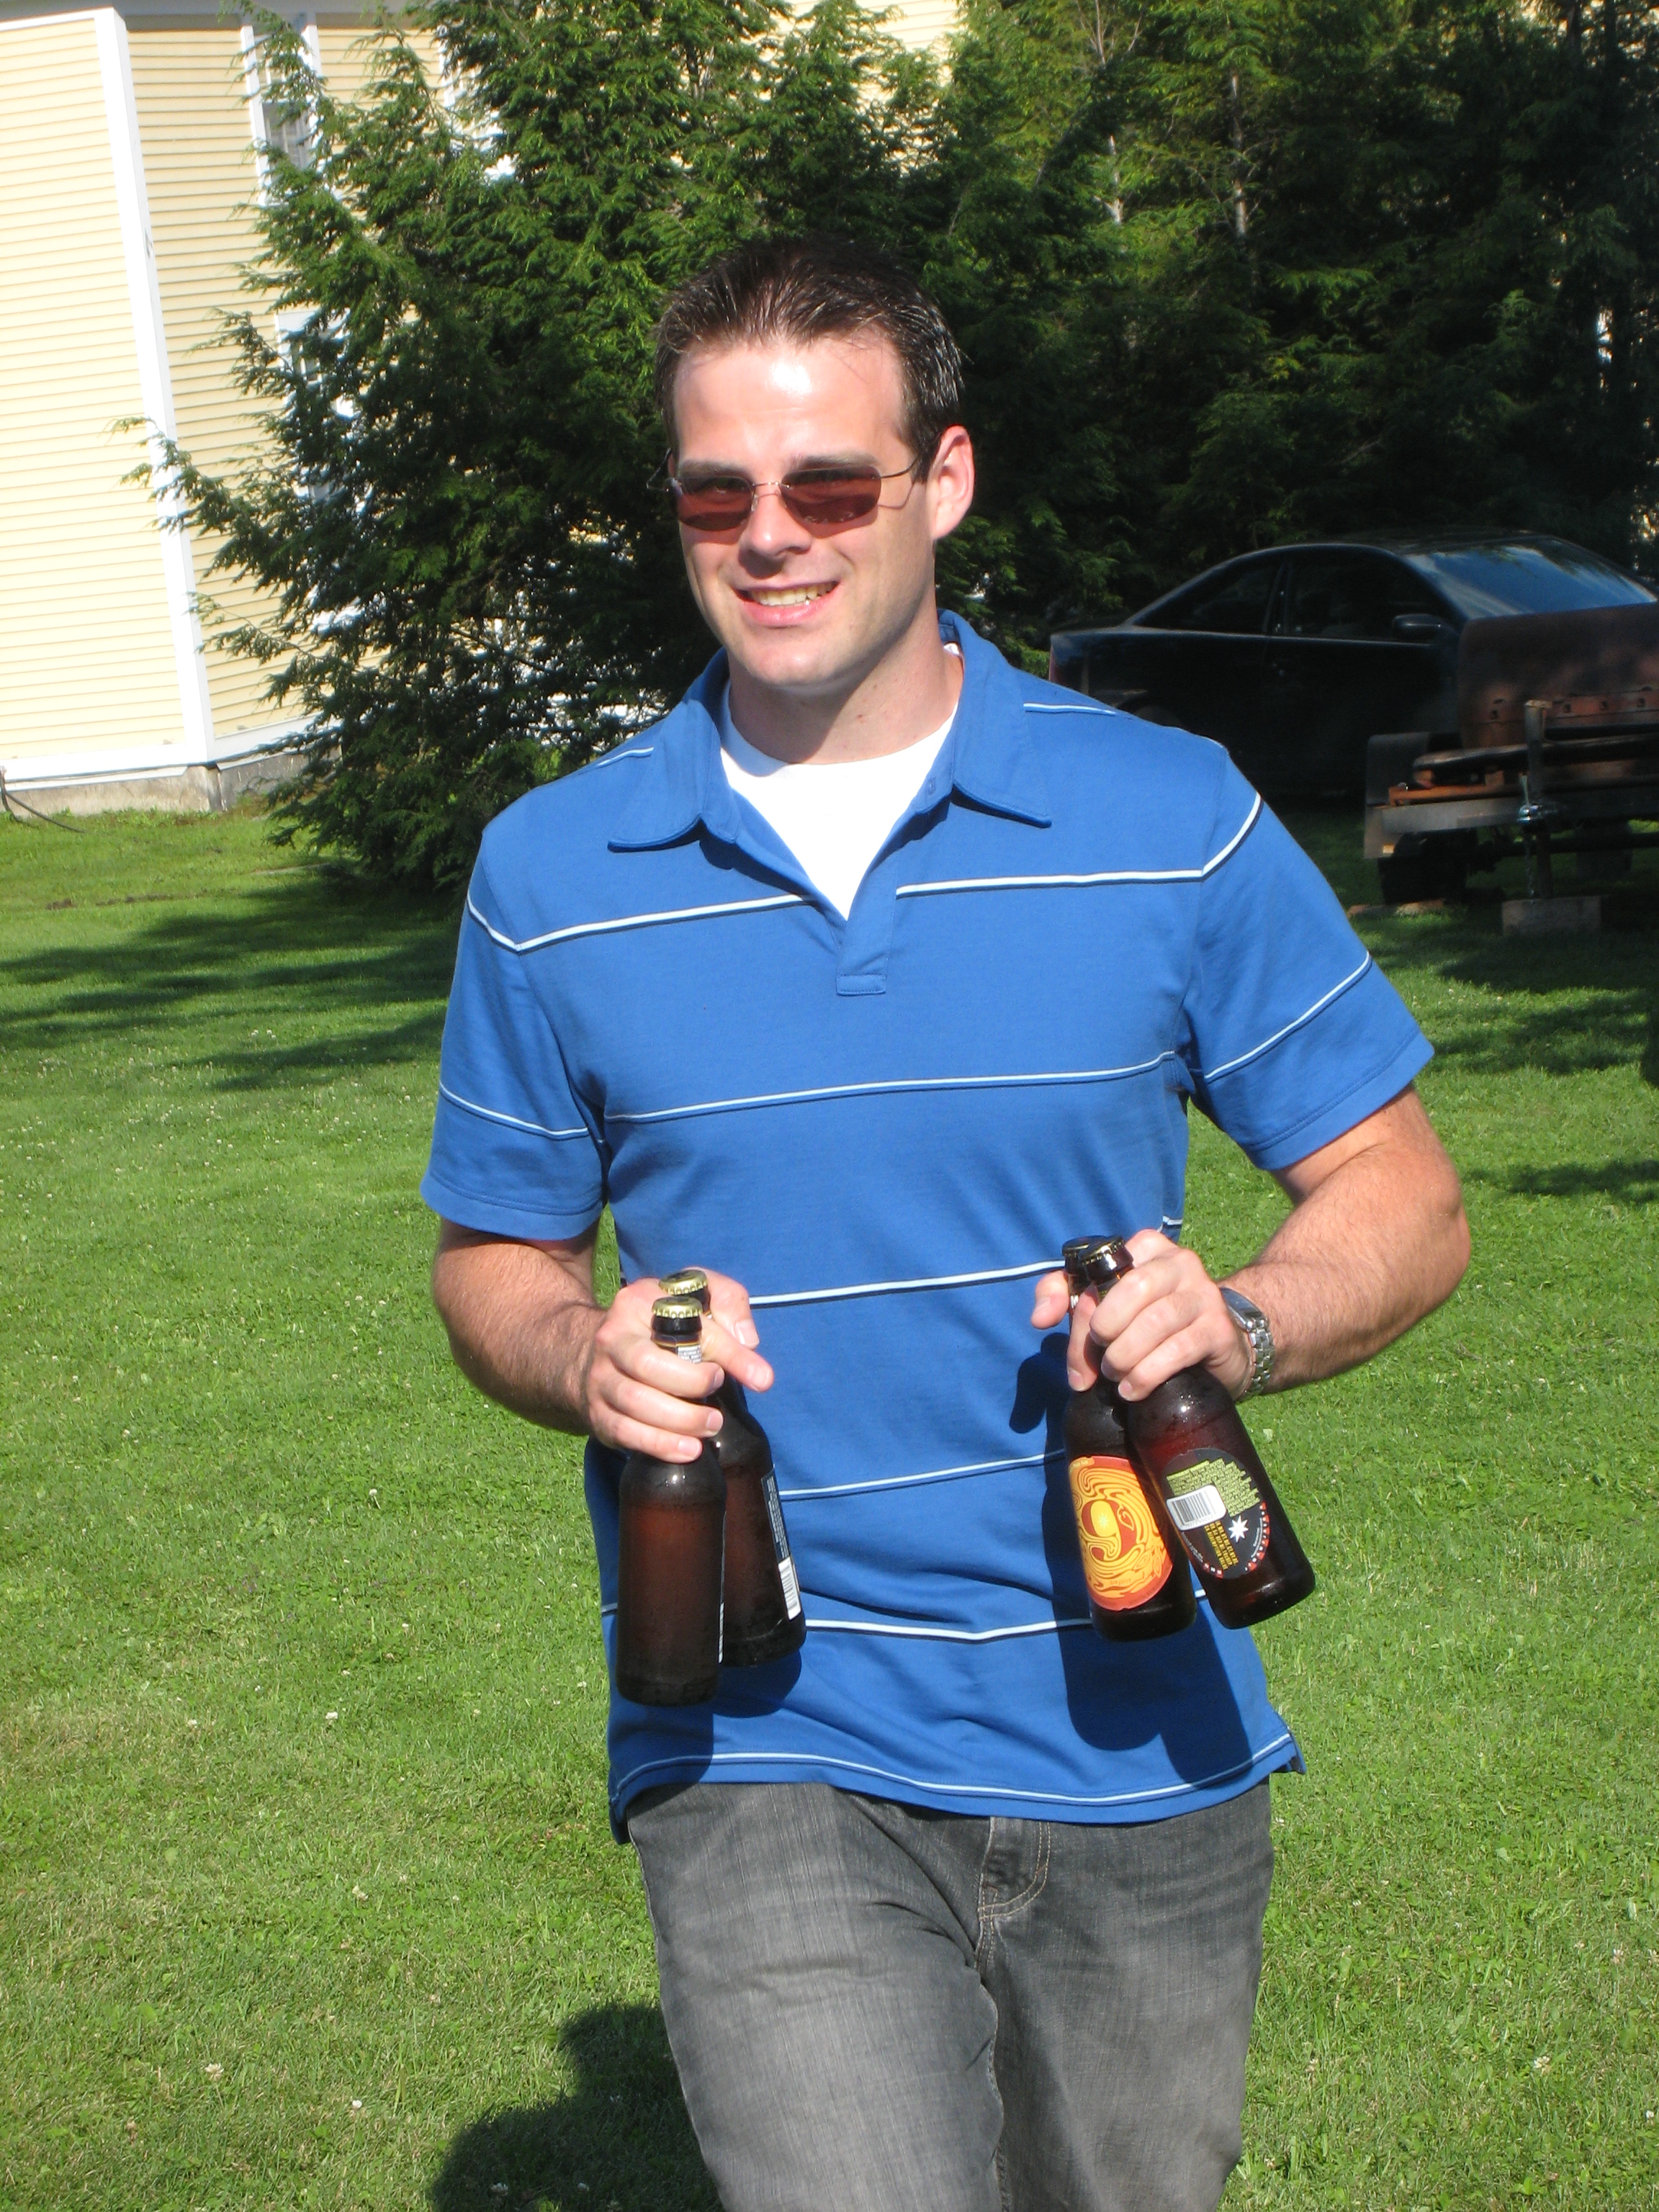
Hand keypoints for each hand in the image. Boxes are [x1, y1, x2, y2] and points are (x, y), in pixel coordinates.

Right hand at [580, 1269, 773, 1460]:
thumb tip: (749, 1342)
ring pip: (635, 1403)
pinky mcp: (597, 1411)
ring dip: (679, 1420)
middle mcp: (611, 1340)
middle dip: (691, 1384)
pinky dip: (659, 1444)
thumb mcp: (696, 1296)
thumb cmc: (660, 1322)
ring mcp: (600, 1378)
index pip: (683, 1325)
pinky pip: (624, 1432)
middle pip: (647, 1364)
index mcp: (636, 1304)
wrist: (597, 1348)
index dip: (726, 1352)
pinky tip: (688, 1449)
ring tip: (711, 1425)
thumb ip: (729, 1304)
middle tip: (720, 1391)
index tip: (760, 1377)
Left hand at [1029, 1230, 1251, 1400]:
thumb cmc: (1149, 1319)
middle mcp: (1179, 1263)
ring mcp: (1203, 1295)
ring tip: (1115, 1377)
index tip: (1082, 1339)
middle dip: (1106, 1330)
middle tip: (1100, 1361)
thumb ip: (1064, 1297)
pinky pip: (1179, 1348)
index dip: (1082, 1308)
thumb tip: (1039, 1318)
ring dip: (1126, 1355)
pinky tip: (1133, 1389)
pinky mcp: (1217, 1329)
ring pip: (1157, 1320)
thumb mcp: (1105, 1303)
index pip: (1103, 1268)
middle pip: (1132, 1289)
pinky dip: (1147, 1373)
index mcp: (1146, 1248)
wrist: (1218, 1345)